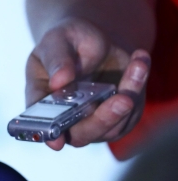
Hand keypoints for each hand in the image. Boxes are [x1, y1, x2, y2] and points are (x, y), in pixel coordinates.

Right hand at [25, 18, 150, 149]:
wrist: (91, 40)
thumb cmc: (65, 41)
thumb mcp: (56, 40)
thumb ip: (56, 59)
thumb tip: (59, 81)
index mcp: (41, 102)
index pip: (42, 126)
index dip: (50, 136)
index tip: (57, 141)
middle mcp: (66, 117)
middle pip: (82, 134)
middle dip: (103, 120)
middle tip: (122, 100)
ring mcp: (93, 119)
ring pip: (113, 126)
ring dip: (130, 96)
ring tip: (137, 64)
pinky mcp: (118, 115)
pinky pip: (133, 111)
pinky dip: (139, 86)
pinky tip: (139, 60)